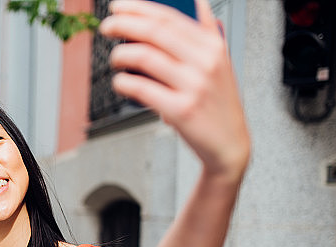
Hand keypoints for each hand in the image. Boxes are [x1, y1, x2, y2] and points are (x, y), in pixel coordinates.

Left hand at [100, 0, 249, 178]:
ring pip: (145, 57)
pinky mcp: (181, 111)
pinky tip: (119, 82)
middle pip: (155, 32)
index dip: (139, 8)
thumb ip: (208, 32)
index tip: (117, 7)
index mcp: (213, 46)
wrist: (229, 144)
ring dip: (120, 55)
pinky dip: (123, 83)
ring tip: (114, 58)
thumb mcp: (221, 62)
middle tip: (106, 26)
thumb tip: (197, 2)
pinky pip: (142, 89)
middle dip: (124, 25)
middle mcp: (205, 62)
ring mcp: (194, 86)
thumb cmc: (219, 104)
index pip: (170, 17)